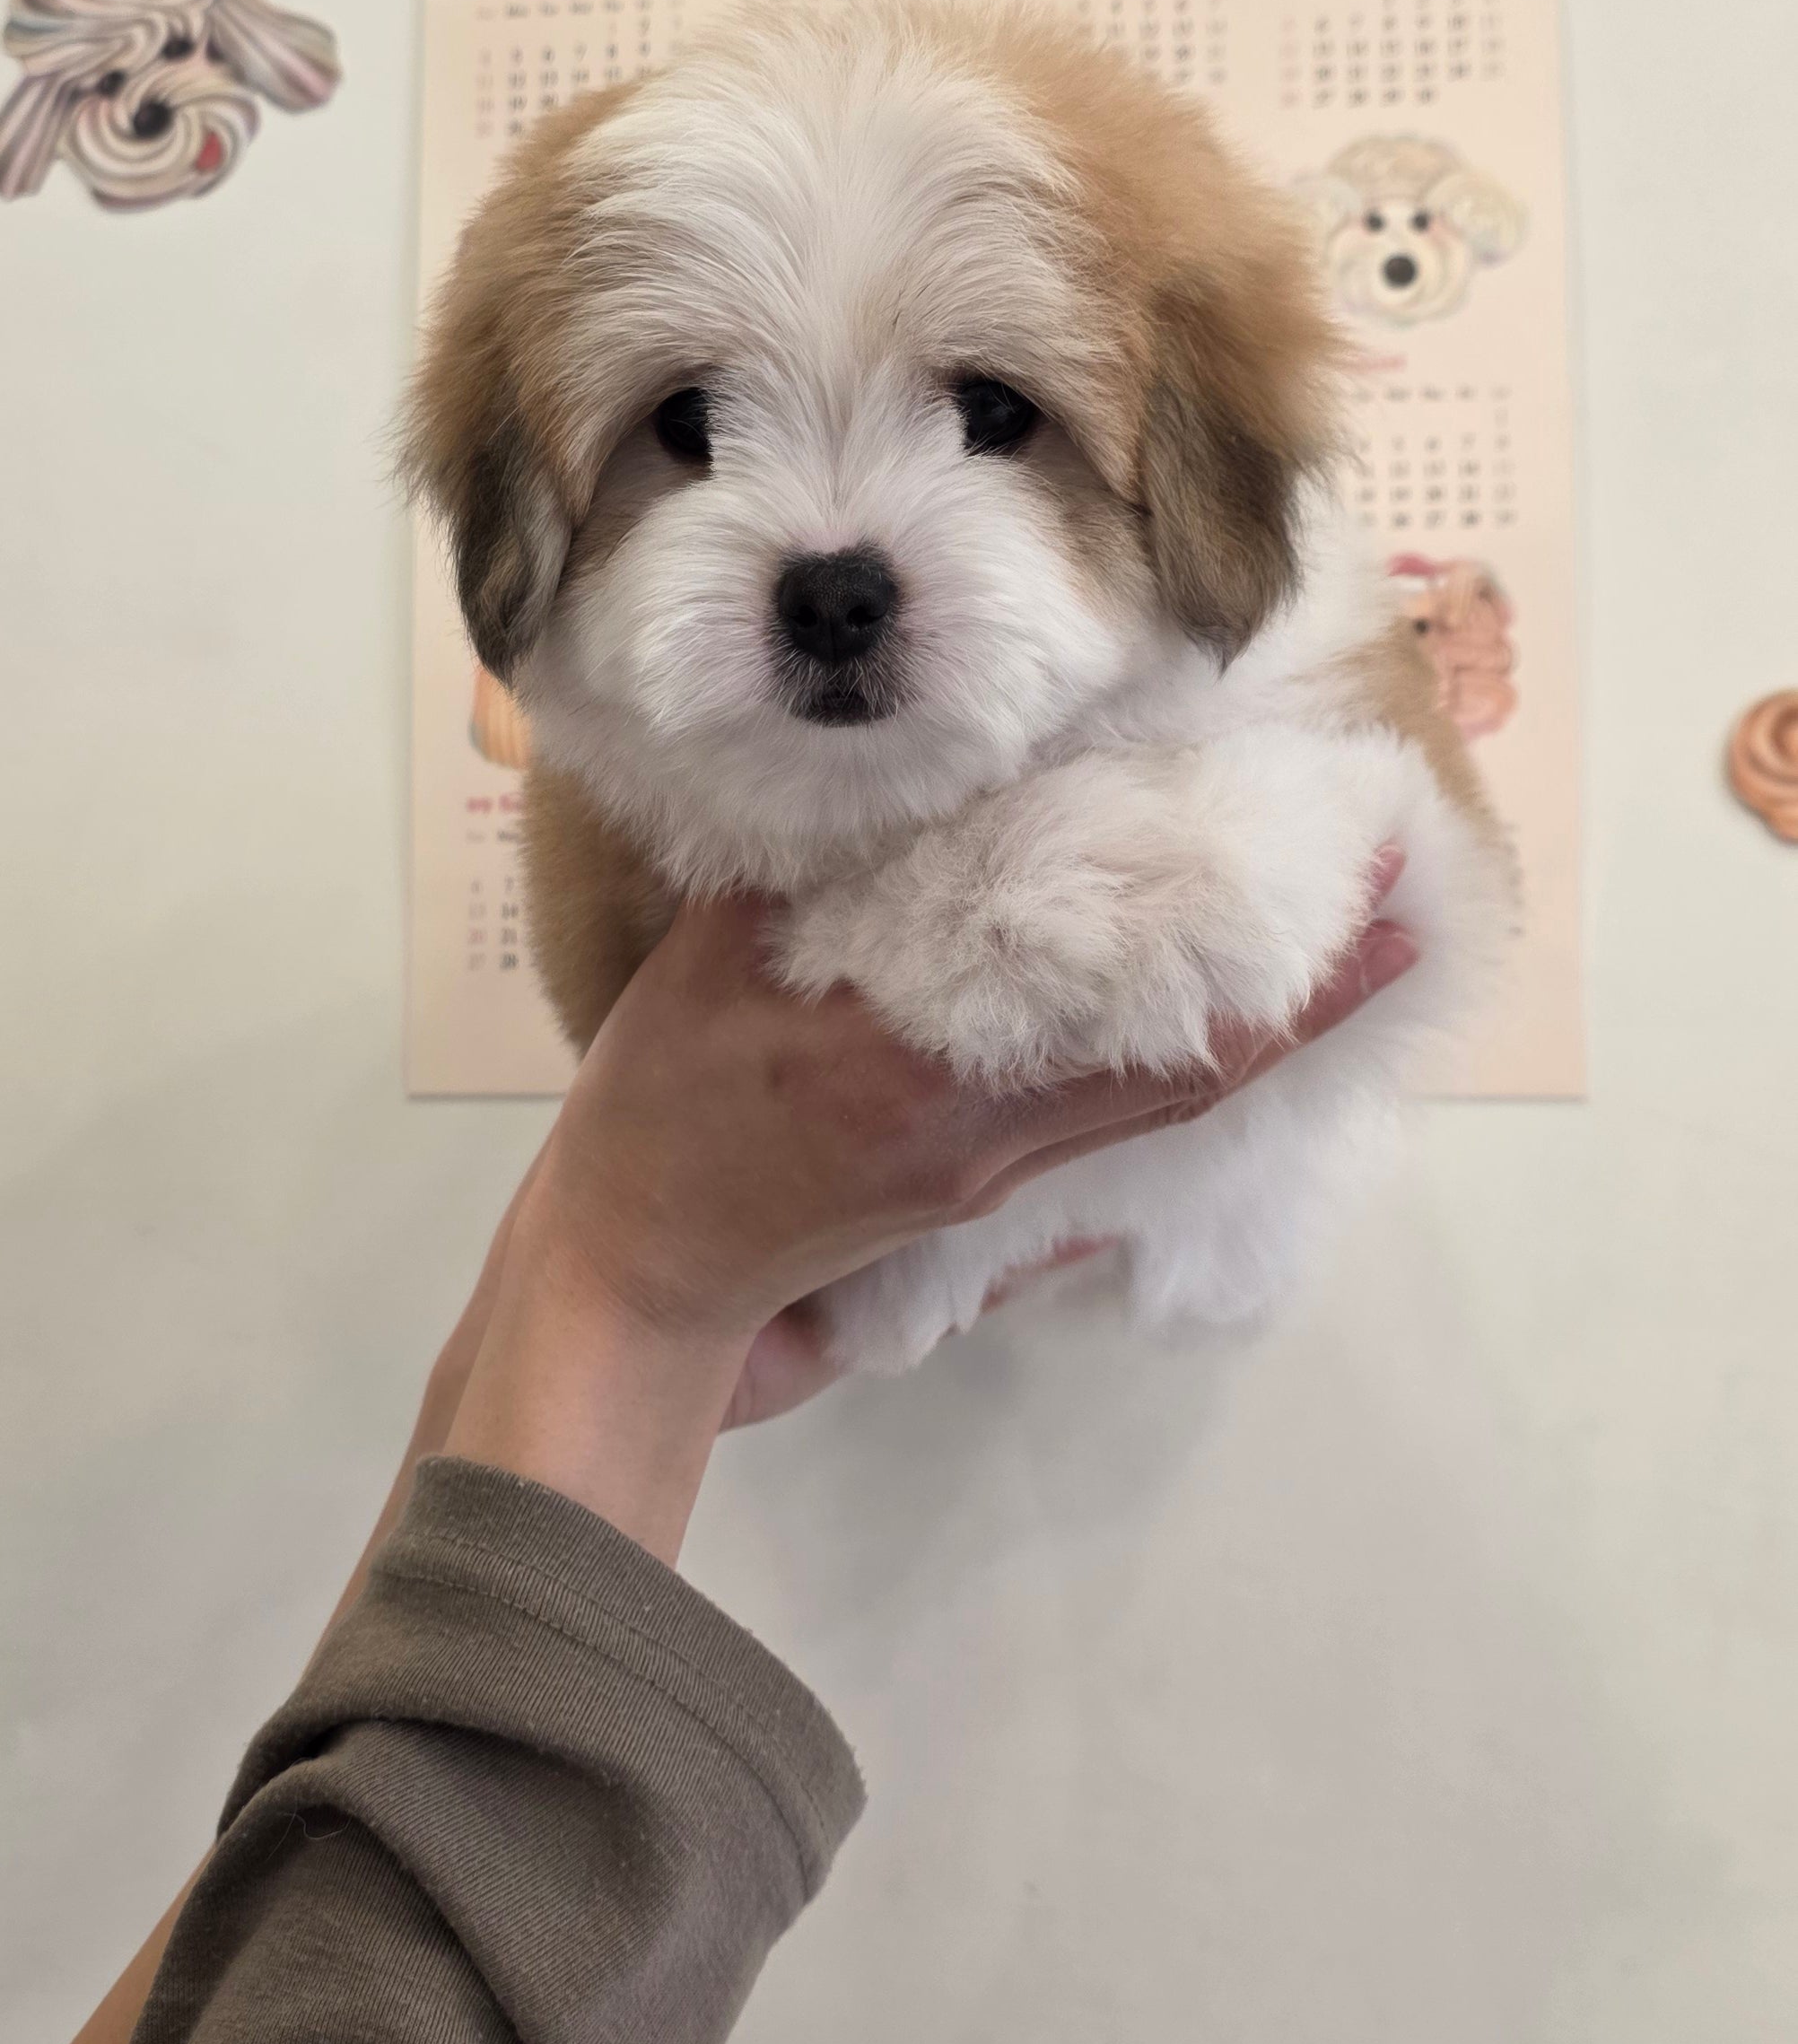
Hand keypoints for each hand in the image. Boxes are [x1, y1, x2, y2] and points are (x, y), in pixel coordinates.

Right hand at [444, 855, 1413, 1553]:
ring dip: (1264, 1030)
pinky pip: (1108, 1122)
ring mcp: (1000, 1175)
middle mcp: (996, 1136)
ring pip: (1166, 1101)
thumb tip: (899, 775)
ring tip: (1346, 948)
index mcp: (931, 1076)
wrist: (642, 1268)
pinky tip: (1218, 1018)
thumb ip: (814, 871)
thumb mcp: (720, 962)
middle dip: (1309, 996)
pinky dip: (1181, 1065)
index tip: (1372, 899)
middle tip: (1401, 907)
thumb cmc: (665, 1109)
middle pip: (1194, 1073)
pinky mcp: (985, 1190)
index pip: (1145, 1030)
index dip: (1278, 977)